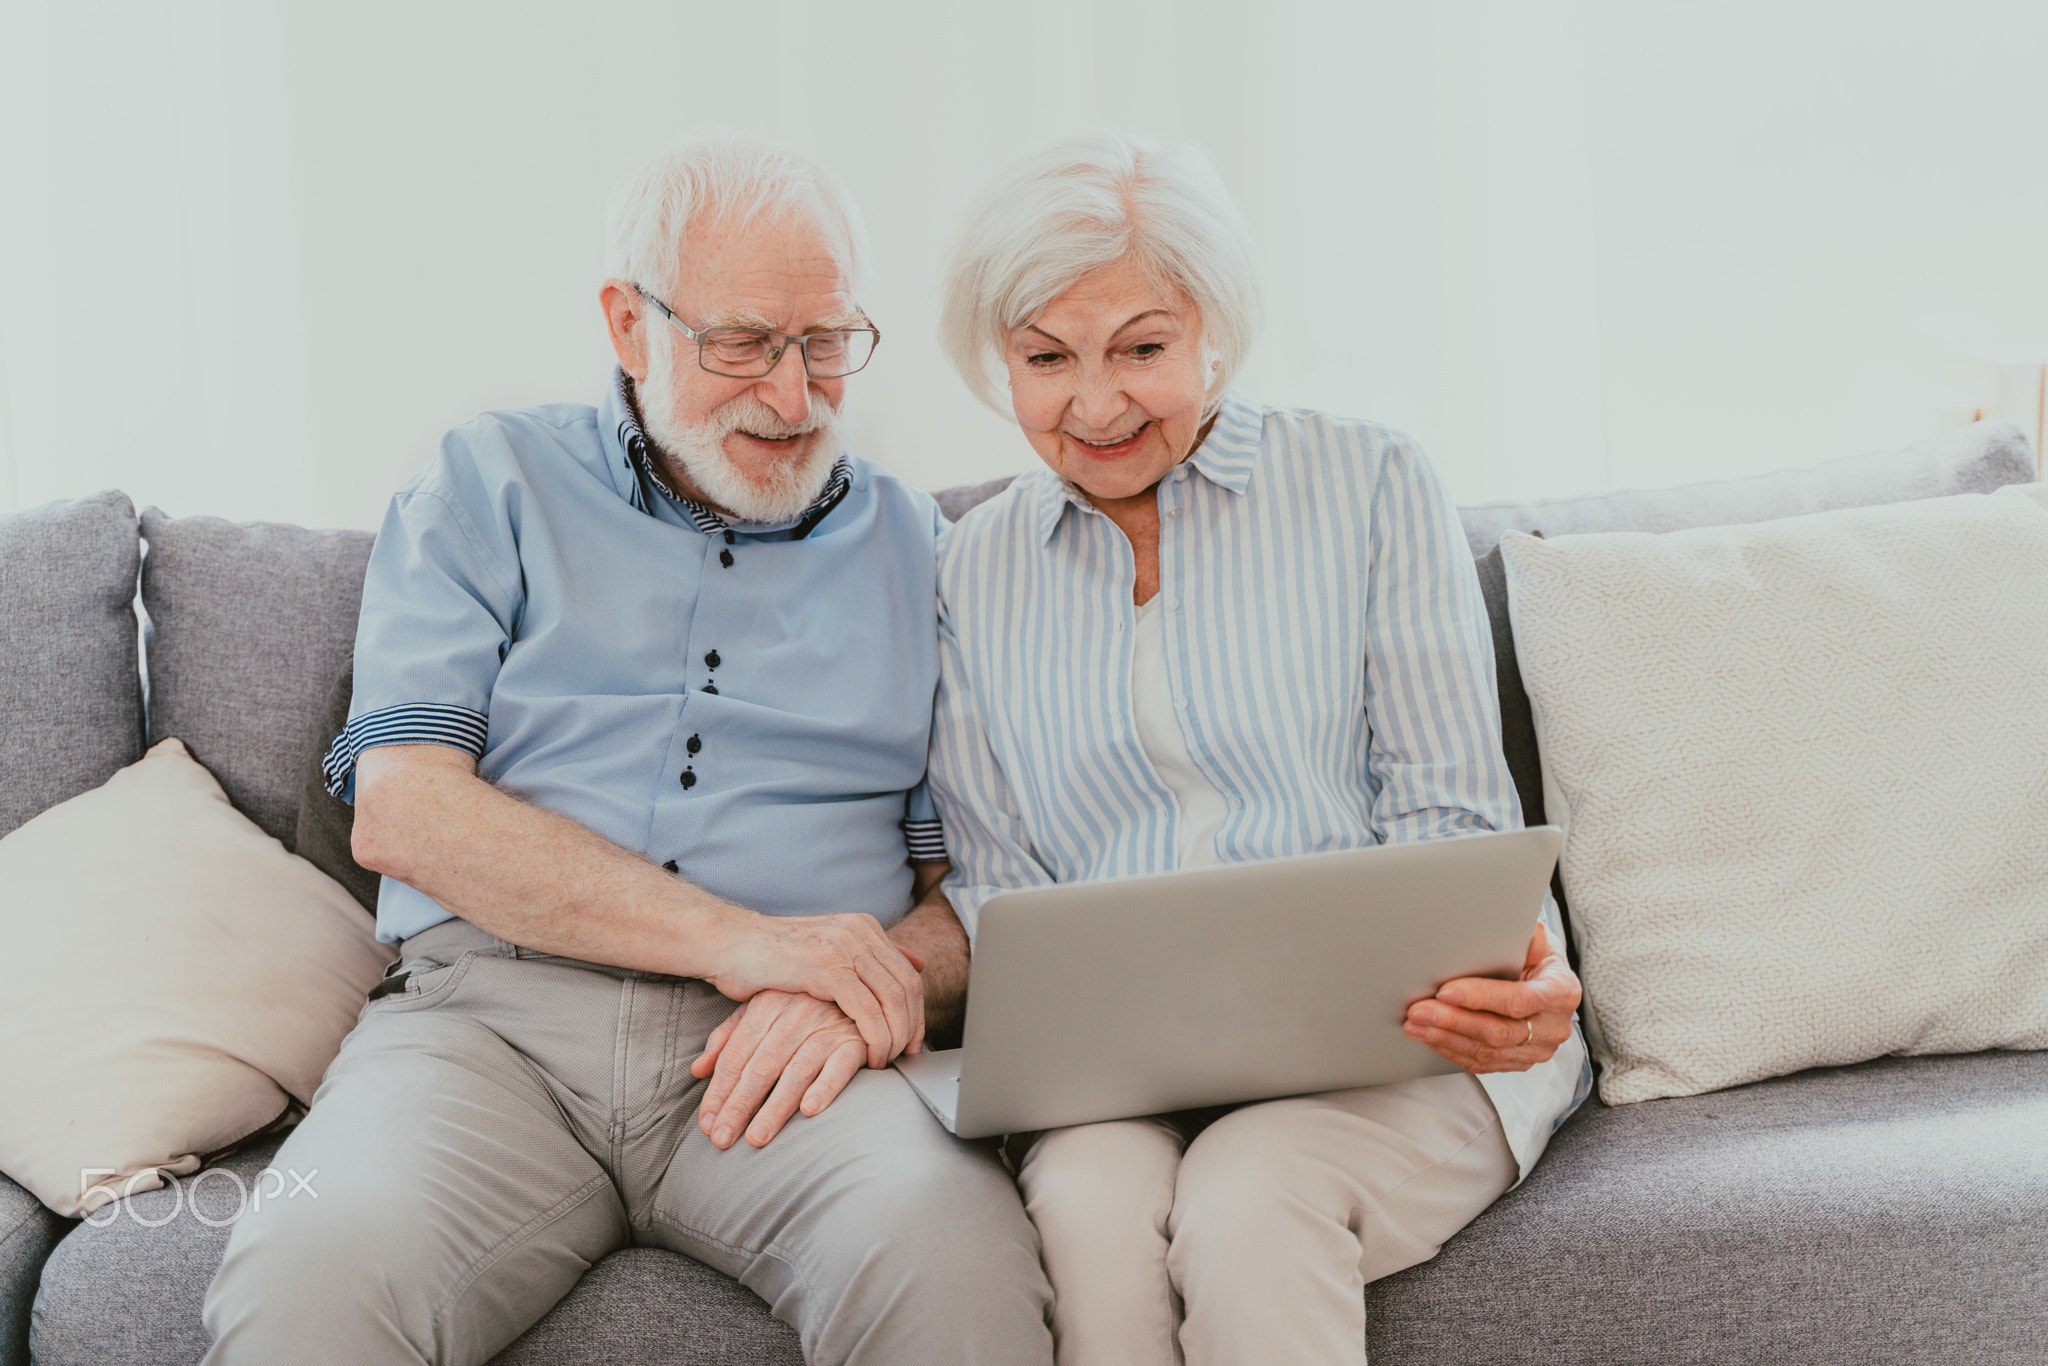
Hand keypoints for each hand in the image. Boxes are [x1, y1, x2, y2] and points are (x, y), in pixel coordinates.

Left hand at [690, 974, 920, 1148]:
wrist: (857, 984)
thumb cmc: (802, 1003)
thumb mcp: (761, 1010)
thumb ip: (728, 1038)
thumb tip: (697, 1070)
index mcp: (766, 1006)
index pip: (736, 1055)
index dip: (718, 1091)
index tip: (707, 1124)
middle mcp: (795, 1015)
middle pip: (760, 1067)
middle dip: (739, 1105)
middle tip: (723, 1140)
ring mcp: (827, 1027)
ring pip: (795, 1071)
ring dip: (775, 1107)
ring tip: (757, 1138)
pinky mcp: (857, 1041)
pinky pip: (840, 1067)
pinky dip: (825, 1087)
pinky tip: (809, 1111)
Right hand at [705, 911, 925, 1068]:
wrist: (730, 944)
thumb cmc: (772, 956)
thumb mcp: (825, 950)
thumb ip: (867, 956)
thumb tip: (915, 960)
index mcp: (862, 926)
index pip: (907, 972)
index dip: (917, 1009)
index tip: (915, 1038)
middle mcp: (859, 932)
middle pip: (907, 985)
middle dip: (913, 1025)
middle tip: (908, 1054)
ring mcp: (845, 947)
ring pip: (893, 999)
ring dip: (897, 1036)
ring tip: (887, 1059)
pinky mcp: (828, 968)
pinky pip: (868, 1011)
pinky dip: (876, 1038)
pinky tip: (870, 1056)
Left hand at [1404, 923, 1580, 1072]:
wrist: (1549, 986)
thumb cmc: (1540, 961)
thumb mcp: (1542, 943)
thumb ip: (1531, 938)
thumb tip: (1524, 928)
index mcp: (1561, 993)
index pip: (1518, 1000)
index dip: (1481, 997)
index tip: (1446, 992)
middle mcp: (1553, 1027)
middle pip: (1498, 1031)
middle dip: (1453, 1021)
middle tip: (1420, 1011)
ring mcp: (1537, 1049)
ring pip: (1487, 1052)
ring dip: (1446, 1038)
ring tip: (1415, 1025)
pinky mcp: (1519, 1061)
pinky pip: (1483, 1063)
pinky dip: (1453, 1050)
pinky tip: (1431, 1038)